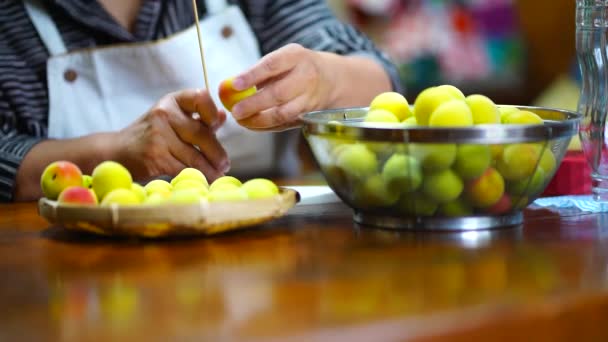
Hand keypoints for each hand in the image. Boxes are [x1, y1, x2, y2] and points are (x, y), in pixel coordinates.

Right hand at [112, 89, 228, 181]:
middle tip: (225, 164)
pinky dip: (197, 176)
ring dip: (211, 169)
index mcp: (172, 101)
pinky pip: (184, 168)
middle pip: (201, 133)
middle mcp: (165, 113)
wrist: (116, 151)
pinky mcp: (155, 156)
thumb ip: (197, 118)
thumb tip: (223, 116)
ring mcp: (158, 135)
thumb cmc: (150, 134)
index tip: (216, 127)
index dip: (212, 112)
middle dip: (217, 152)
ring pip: (195, 155)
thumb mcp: (172, 119)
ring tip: (218, 174)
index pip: (200, 97)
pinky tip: (203, 180)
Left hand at [230, 44, 334, 130]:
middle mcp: (306, 78)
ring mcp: (308, 99)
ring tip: (241, 120)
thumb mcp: (284, 56)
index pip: (273, 65)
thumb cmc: (298, 65)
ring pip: (283, 114)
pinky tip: (251, 125)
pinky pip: (284, 124)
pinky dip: (265, 127)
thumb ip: (261, 69)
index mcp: (297, 57)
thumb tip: (231, 85)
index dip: (253, 76)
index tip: (235, 84)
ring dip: (259, 120)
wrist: (332, 78)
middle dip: (254, 104)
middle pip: (278, 94)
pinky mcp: (307, 115)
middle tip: (235, 110)